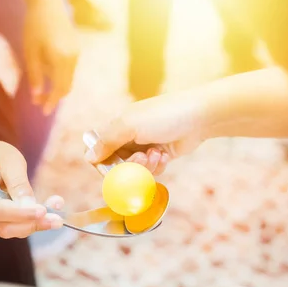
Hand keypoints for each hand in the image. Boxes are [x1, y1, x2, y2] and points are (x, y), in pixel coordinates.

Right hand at [0, 141, 62, 237]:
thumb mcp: (9, 158)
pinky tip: (42, 216)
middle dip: (31, 224)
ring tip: (54, 216)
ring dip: (32, 226)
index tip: (44, 211)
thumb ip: (19, 182)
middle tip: (57, 219)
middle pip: (1, 226)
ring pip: (5, 231)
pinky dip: (26, 225)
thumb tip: (31, 206)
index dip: (21, 214)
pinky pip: (6, 228)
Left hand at [22, 0, 78, 114]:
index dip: (52, 102)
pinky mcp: (76, 48)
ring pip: (68, 78)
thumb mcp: (31, 53)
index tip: (43, 112)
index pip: (59, 88)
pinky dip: (59, 75)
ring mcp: (76, 53)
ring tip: (41, 88)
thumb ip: (35, 76)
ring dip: (56, 86)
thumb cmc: (34, 27)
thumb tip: (37, 96)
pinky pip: (69, 68)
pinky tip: (47, 72)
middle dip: (54, 96)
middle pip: (66, 86)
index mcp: (61, 60)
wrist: (47, 4)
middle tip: (39, 103)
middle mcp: (73, 58)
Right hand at [85, 92, 207, 174]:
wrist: (199, 117)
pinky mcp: (159, 155)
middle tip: (143, 157)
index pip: (99, 150)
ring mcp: (144, 146)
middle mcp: (129, 137)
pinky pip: (151, 170)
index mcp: (118, 126)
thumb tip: (88, 157)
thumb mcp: (130, 126)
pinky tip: (166, 155)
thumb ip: (107, 142)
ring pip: (135, 170)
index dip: (104, 162)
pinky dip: (157, 166)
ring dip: (146, 166)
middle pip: (117, 164)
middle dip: (130, 166)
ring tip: (158, 154)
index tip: (113, 167)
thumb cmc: (163, 116)